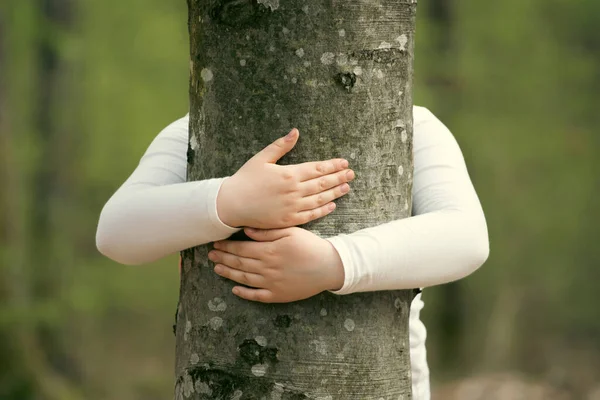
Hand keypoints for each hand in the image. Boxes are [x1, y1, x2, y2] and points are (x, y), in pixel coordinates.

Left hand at [208, 227, 344, 302]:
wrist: (328, 266)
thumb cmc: (310, 245)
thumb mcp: (291, 232)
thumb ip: (267, 231)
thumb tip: (246, 230)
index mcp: (269, 251)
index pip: (242, 248)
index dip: (227, 246)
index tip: (217, 242)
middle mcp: (266, 268)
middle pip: (239, 263)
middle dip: (223, 258)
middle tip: (211, 254)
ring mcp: (271, 283)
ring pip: (244, 279)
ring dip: (229, 273)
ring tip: (217, 268)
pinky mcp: (278, 295)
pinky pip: (256, 296)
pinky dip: (244, 294)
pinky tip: (234, 290)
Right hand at [216, 128, 354, 228]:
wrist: (231, 204)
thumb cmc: (245, 179)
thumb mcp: (262, 158)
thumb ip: (281, 145)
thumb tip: (295, 132)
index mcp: (289, 174)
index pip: (317, 168)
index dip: (333, 166)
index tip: (344, 163)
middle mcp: (294, 191)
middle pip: (322, 183)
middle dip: (339, 177)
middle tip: (351, 174)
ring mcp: (292, 207)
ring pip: (320, 199)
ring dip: (335, 193)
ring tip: (346, 187)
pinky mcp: (288, 220)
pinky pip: (311, 215)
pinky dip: (323, 210)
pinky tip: (332, 205)